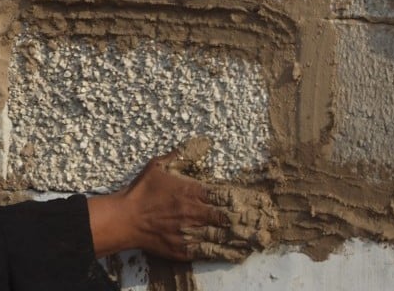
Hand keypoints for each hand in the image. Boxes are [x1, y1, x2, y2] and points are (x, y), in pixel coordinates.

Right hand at [88, 143, 271, 262]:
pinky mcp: (184, 250)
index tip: (262, 202)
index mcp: (191, 192)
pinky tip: (240, 252)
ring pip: (223, 237)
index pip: (225, 196)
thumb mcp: (160, 165)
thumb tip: (203, 141)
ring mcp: (190, 234)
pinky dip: (227, 252)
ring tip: (262, 239)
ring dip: (244, 238)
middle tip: (269, 222)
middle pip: (229, 218)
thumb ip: (183, 154)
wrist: (124, 219)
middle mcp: (194, 214)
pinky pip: (210, 252)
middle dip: (250, 220)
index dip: (246, 200)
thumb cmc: (142, 191)